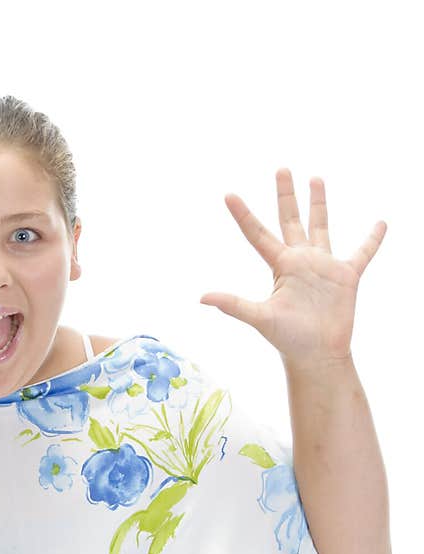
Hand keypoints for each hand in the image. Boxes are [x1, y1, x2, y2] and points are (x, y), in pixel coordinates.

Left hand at [199, 168, 386, 368]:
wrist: (316, 354)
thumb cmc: (287, 339)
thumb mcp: (259, 317)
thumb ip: (234, 304)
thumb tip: (202, 297)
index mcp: (280, 265)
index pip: (257, 234)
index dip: (243, 215)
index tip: (228, 194)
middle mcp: (300, 260)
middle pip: (290, 219)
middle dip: (286, 195)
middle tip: (281, 169)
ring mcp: (323, 266)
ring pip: (321, 226)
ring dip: (319, 203)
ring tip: (316, 178)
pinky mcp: (347, 277)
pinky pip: (362, 253)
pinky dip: (372, 239)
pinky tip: (380, 223)